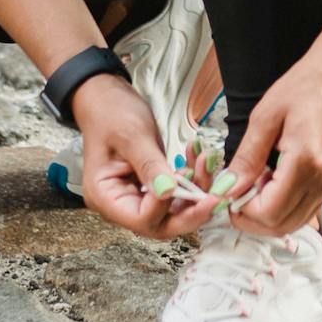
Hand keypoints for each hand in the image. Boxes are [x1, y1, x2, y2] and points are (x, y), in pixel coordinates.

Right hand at [72, 77, 225, 241]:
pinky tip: (197, 157)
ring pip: (173, 210)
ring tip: (206, 160)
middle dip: (191, 209)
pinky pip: (176, 193)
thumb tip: (168, 192)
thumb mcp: (132, 136)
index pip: (141, 218)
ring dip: (196, 190)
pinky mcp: (151, 187)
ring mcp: (136, 197)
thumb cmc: (110, 113)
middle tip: (216, 192)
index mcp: (105, 196)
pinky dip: (191, 179)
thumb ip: (150, 166)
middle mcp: (120, 203)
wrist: (106, 98)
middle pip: (161, 223)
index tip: (187, 181)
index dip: (167, 206)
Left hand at [224, 52, 321, 237]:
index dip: (243, 211)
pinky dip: (286, 205)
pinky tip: (274, 180)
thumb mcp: (265, 117)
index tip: (229, 195)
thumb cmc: (305, 86)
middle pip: (282, 225)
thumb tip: (228, 188)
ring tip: (257, 183)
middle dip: (253, 219)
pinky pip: (307, 208)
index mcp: (306, 161)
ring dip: (269, 213)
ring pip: (295, 222)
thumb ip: (246, 158)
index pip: (269, 212)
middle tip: (237, 195)